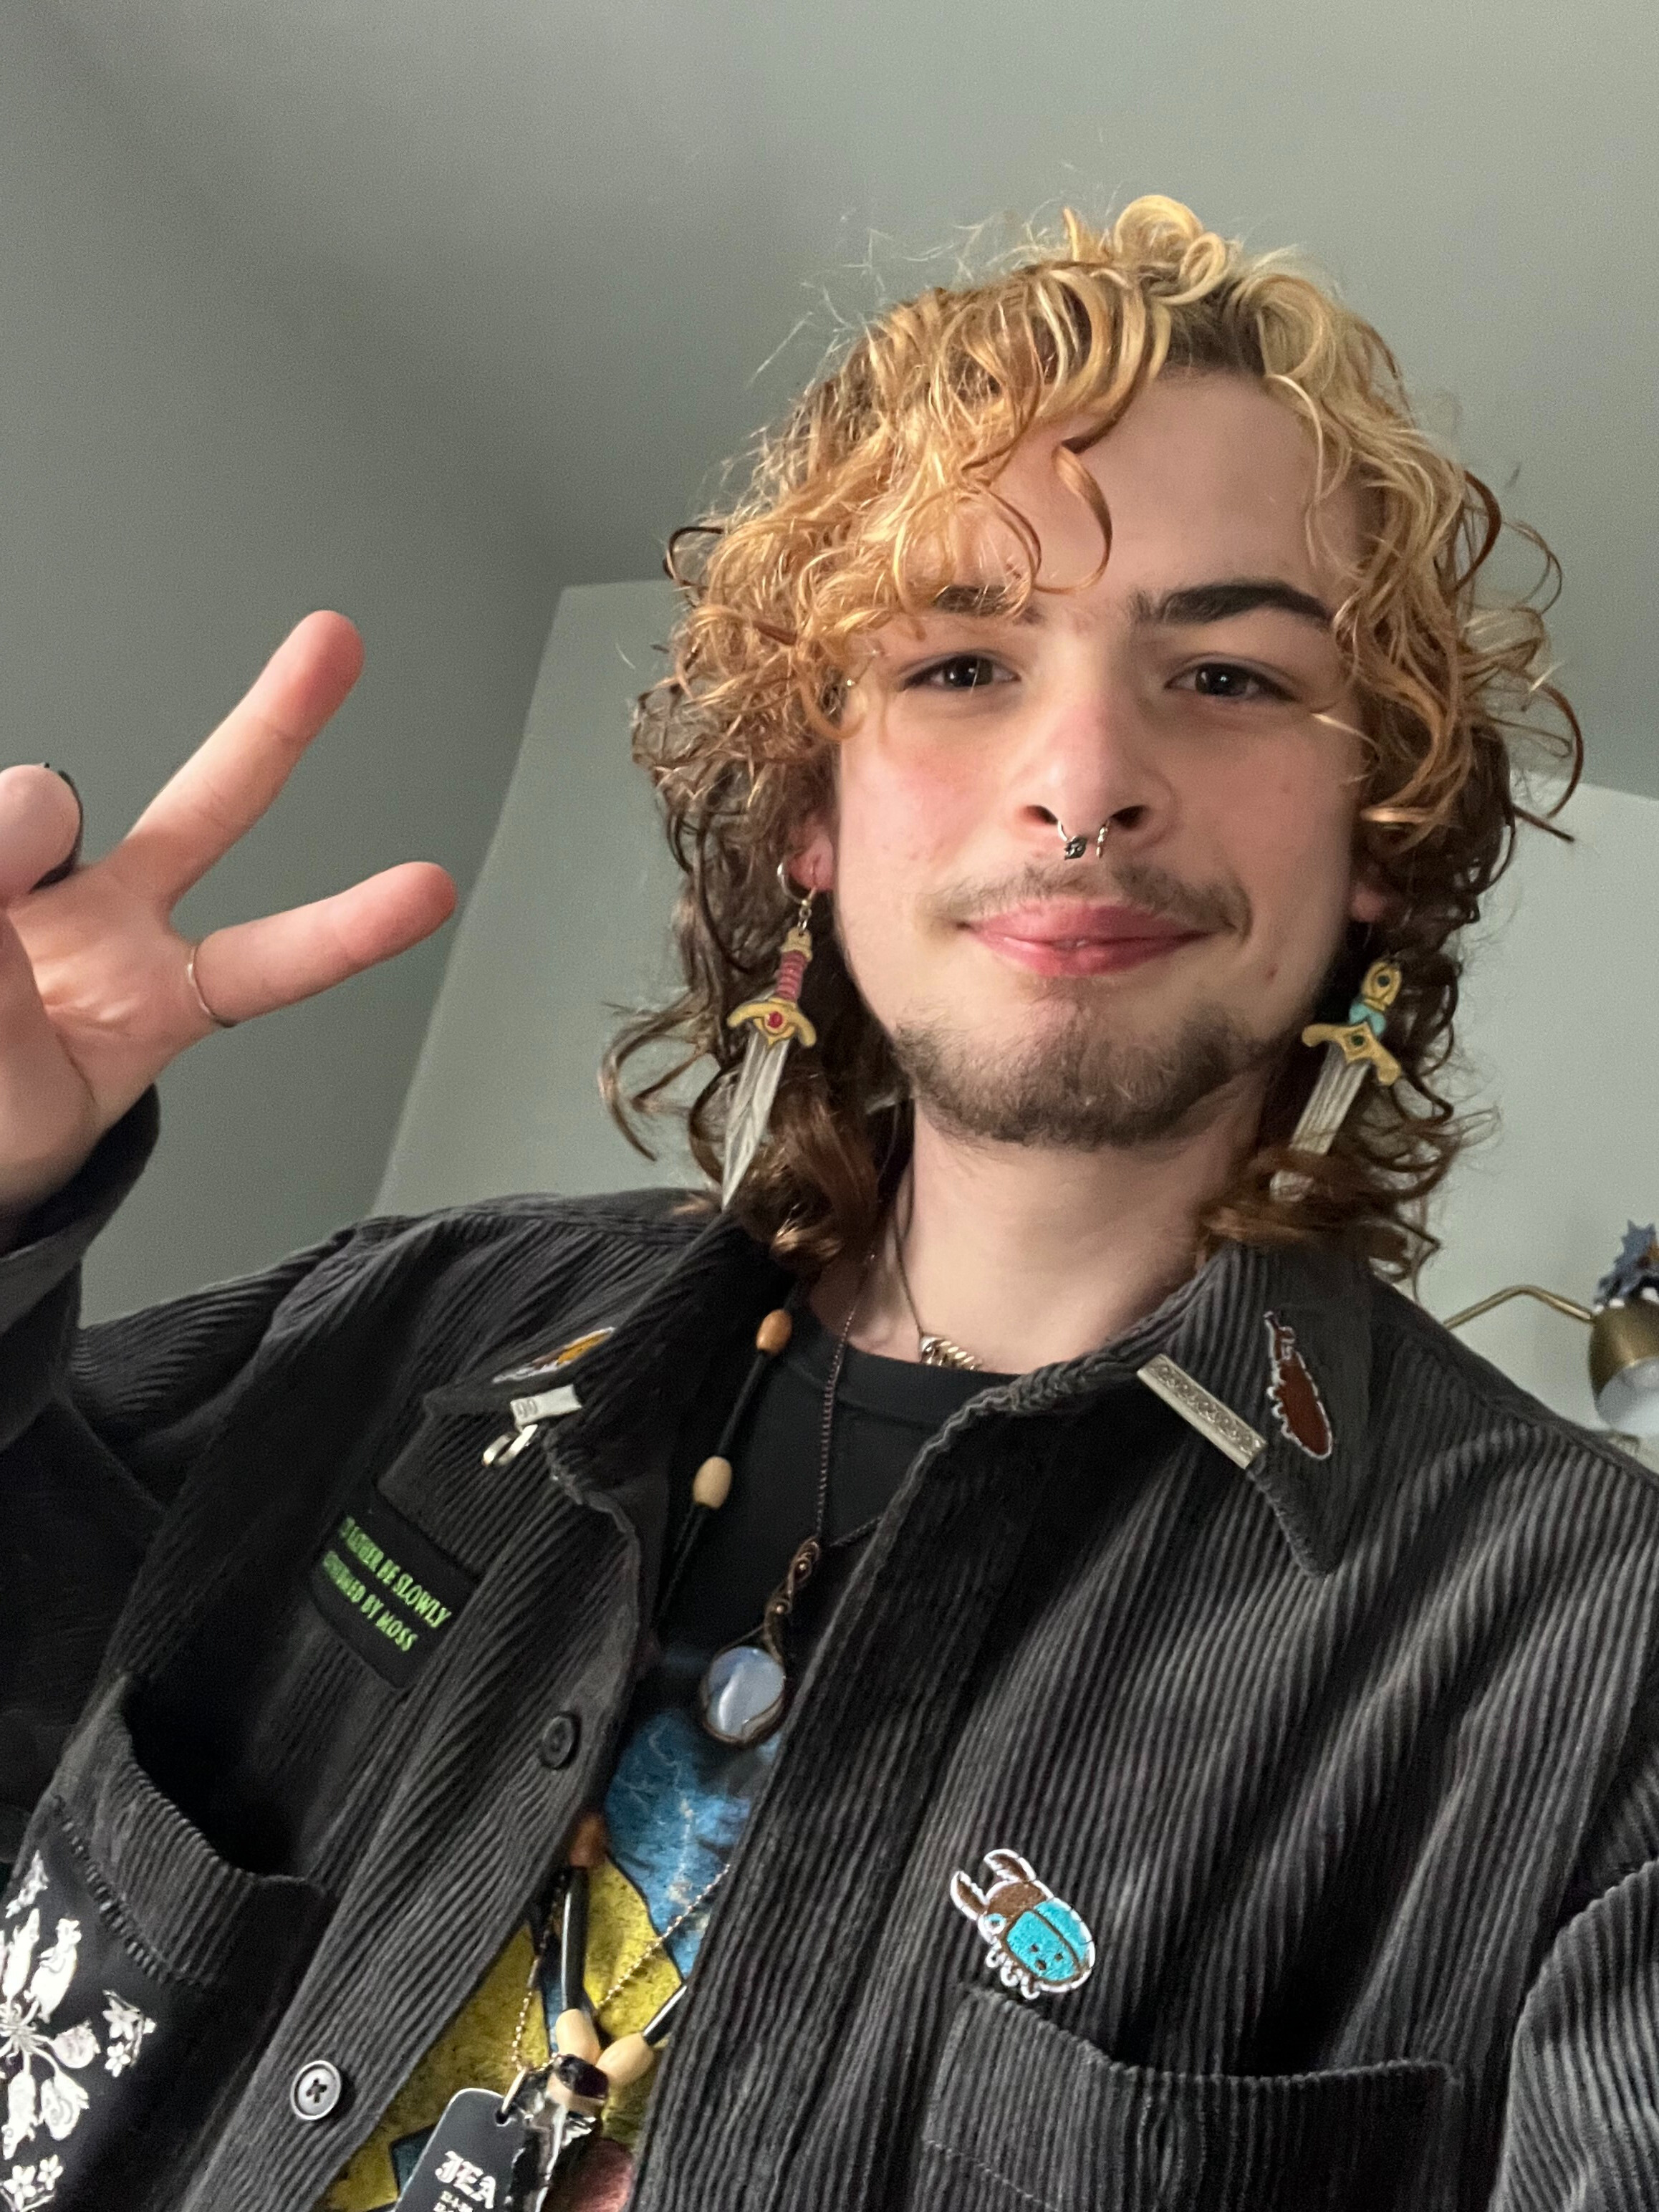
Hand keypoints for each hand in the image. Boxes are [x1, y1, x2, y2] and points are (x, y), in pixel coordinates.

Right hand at [0, 611, 456, 1218]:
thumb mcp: (21, 1115)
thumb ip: (13, 1023)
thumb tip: (0, 902)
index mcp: (159, 999)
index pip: (266, 963)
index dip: (348, 931)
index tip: (434, 891)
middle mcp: (112, 917)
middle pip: (210, 807)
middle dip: (274, 723)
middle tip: (337, 639)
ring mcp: (33, 877)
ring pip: (43, 804)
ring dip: (5, 849)